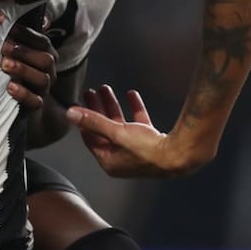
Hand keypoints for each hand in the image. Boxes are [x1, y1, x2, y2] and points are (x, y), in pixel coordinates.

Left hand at [0, 22, 57, 108]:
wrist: (19, 103)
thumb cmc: (15, 70)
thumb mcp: (15, 52)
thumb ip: (18, 36)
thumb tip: (20, 15)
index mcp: (46, 54)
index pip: (42, 42)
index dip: (27, 35)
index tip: (9, 29)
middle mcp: (49, 70)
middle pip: (45, 60)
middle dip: (25, 52)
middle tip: (4, 47)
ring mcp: (44, 89)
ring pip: (41, 79)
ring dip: (23, 70)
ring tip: (5, 65)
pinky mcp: (36, 105)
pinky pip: (35, 101)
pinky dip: (23, 94)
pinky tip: (10, 87)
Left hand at [66, 85, 204, 176]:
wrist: (181, 156)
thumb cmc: (146, 150)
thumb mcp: (115, 133)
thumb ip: (93, 121)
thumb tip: (69, 113)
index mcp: (109, 162)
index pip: (89, 138)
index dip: (83, 120)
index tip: (78, 102)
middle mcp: (122, 159)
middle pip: (104, 129)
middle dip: (97, 109)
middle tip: (91, 90)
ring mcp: (137, 151)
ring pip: (120, 125)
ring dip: (113, 106)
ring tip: (105, 87)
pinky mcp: (152, 143)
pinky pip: (139, 124)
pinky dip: (134, 109)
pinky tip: (132, 94)